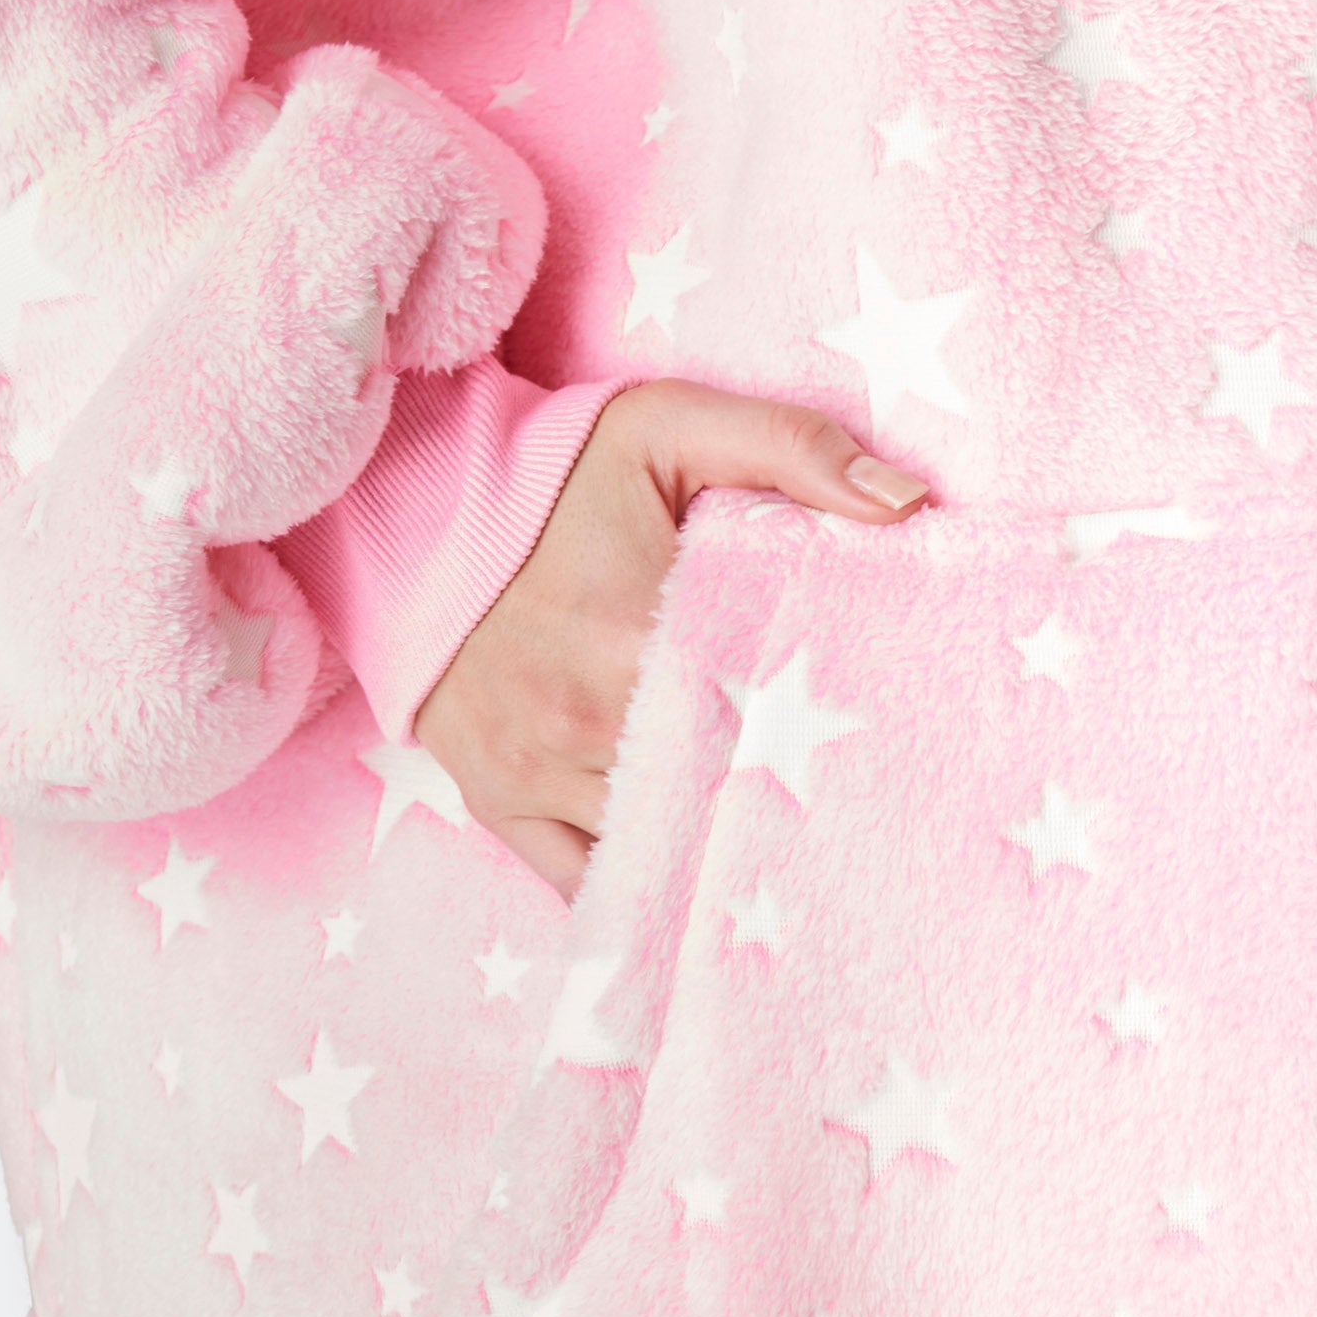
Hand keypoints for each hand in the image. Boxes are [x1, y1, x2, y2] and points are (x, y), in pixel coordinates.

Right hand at [412, 378, 928, 900]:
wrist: (410, 503)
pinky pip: (576, 881)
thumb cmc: (548, 470)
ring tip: (782, 862)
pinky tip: (686, 892)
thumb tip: (906, 504)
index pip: (766, 721)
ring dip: (710, 851)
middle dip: (776, 806)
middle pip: (715, 795)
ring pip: (653, 846)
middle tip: (848, 820)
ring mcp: (536, 771)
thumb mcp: (670, 424)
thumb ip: (791, 450)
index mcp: (641, 637)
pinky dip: (633, 887)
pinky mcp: (497, 798)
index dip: (821, 742)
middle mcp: (587, 723)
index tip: (872, 752)